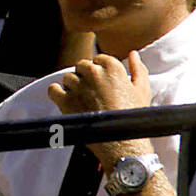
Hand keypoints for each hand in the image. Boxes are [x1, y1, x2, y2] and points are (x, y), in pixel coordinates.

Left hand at [47, 51, 153, 168]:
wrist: (121, 141)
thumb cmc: (133, 116)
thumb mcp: (143, 89)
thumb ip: (138, 68)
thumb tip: (132, 54)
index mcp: (112, 67)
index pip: (97, 60)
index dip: (99, 72)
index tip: (102, 84)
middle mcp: (93, 73)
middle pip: (81, 66)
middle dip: (85, 77)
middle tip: (93, 93)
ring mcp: (77, 86)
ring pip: (68, 77)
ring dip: (73, 86)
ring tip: (83, 100)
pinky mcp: (65, 100)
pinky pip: (53, 89)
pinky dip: (57, 94)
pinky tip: (66, 100)